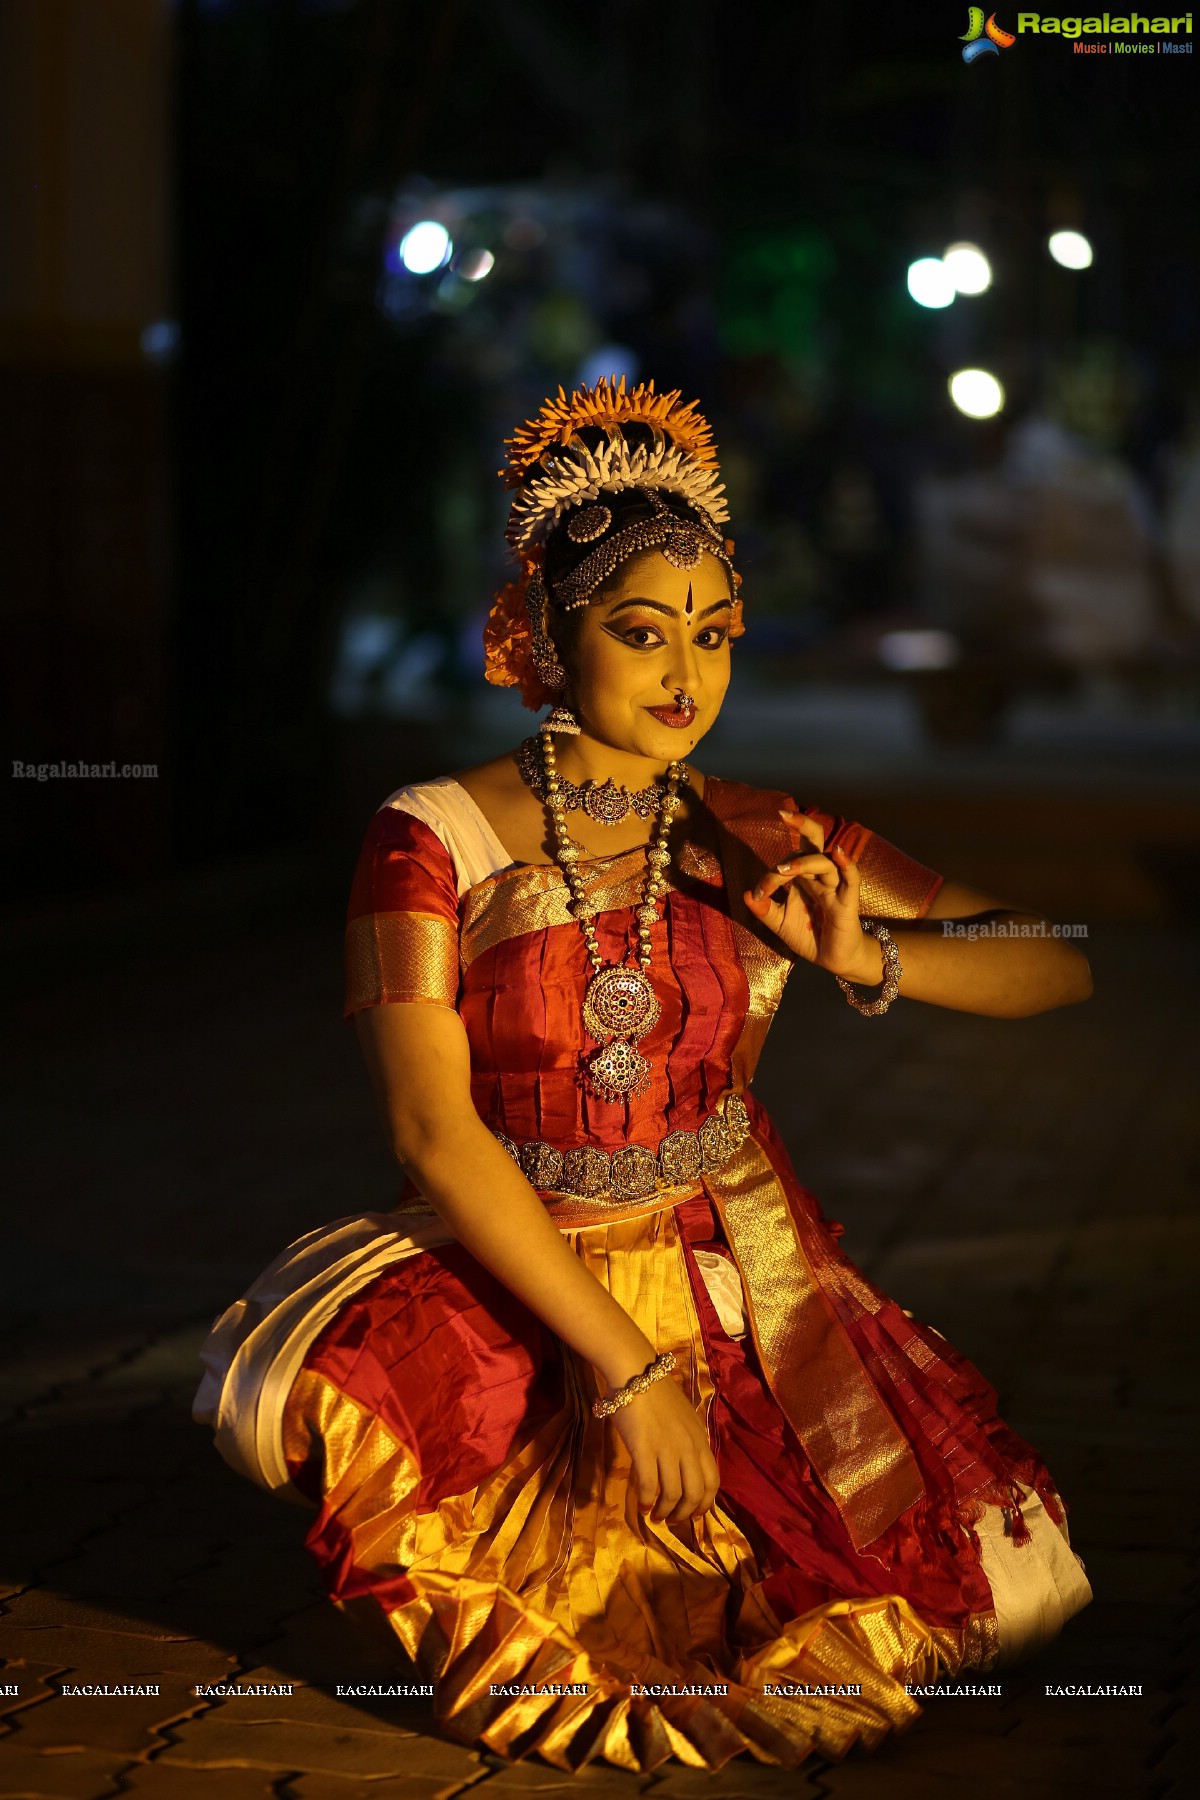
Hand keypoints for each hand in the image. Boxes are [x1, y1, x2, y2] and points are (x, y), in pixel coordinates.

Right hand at [608, 1371, 719, 1524]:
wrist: (637, 1374)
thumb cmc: (658, 1393)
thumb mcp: (685, 1418)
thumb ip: (690, 1442)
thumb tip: (687, 1467)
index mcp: (701, 1440)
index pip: (713, 1483)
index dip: (705, 1504)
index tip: (693, 1515)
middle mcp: (688, 1448)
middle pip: (695, 1494)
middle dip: (684, 1514)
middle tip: (672, 1521)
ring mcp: (667, 1450)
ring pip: (672, 1495)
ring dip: (664, 1512)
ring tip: (655, 1516)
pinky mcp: (644, 1450)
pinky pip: (649, 1486)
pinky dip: (646, 1502)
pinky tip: (642, 1506)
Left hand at [743, 811, 882, 983]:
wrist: (832, 959)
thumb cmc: (808, 935)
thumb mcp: (779, 923)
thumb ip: (764, 909)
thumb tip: (746, 895)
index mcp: (803, 878)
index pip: (787, 862)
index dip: (770, 875)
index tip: (757, 893)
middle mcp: (819, 876)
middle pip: (814, 842)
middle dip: (802, 825)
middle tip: (783, 814)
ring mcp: (835, 887)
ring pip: (825, 861)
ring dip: (805, 861)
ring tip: (785, 868)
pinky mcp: (848, 902)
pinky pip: (851, 878)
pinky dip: (847, 865)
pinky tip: (839, 854)